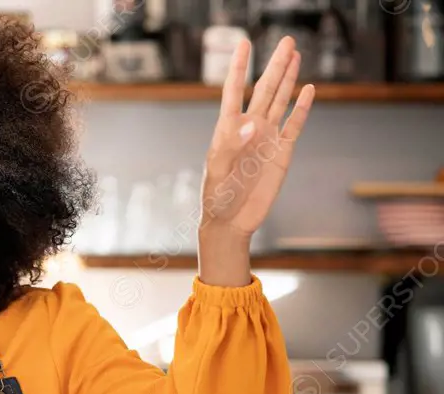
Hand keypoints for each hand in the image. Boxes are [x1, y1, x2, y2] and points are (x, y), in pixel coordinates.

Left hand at [196, 36, 314, 285]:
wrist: (230, 221)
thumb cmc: (217, 197)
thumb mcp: (218, 172)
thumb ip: (231, 146)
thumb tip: (252, 122)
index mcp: (228, 129)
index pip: (235, 91)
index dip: (239, 67)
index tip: (244, 43)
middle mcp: (250, 128)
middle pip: (265, 89)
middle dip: (275, 65)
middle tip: (286, 40)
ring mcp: (267, 139)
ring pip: (280, 101)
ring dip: (288, 79)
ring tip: (295, 54)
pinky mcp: (281, 153)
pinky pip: (295, 125)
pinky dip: (302, 108)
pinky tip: (308, 90)